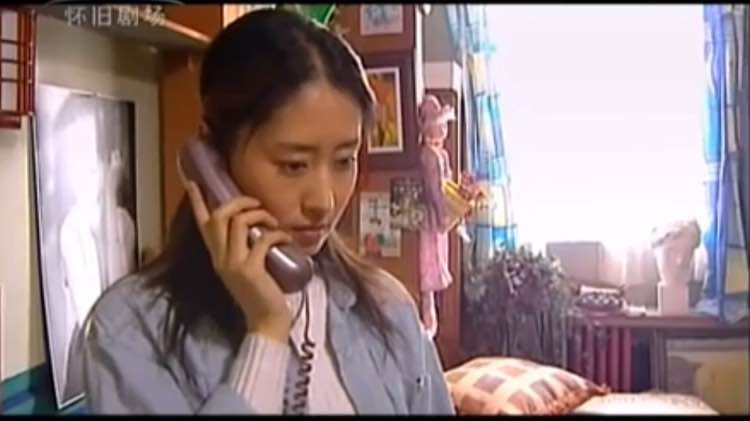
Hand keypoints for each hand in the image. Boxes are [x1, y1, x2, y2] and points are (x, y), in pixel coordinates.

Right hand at [184, 181, 292, 342]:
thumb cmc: (261, 293)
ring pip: (237, 223)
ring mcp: (233, 264)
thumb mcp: (246, 268)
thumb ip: (244, 249)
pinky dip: (277, 233)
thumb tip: (258, 227)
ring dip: (260, 215)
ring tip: (274, 221)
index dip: (197, 202)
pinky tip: (285, 238)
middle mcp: (220, 258)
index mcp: (217, 256)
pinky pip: (262, 239)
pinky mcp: (250, 269)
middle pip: (219, 216)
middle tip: (257, 203)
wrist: (266, 321)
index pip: (202, 225)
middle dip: (239, 202)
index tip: (193, 183)